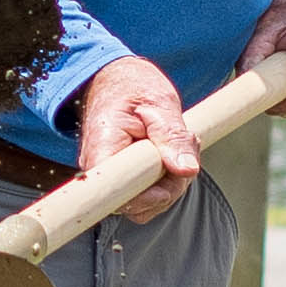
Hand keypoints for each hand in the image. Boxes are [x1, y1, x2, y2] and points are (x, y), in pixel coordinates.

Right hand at [71, 56, 196, 221]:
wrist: (118, 82)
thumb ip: (173, 136)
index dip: (143, 197)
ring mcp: (109, 176)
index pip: (112, 190)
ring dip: (172, 184)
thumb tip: (187, 169)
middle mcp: (98, 167)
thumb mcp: (159, 104)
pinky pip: (146, 197)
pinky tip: (172, 158)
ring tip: (178, 149)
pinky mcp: (122, 180)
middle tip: (184, 153)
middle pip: (133, 204)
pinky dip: (168, 183)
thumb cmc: (133, 88)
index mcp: (102, 145)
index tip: (165, 186)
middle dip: (169, 187)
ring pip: (144, 205)